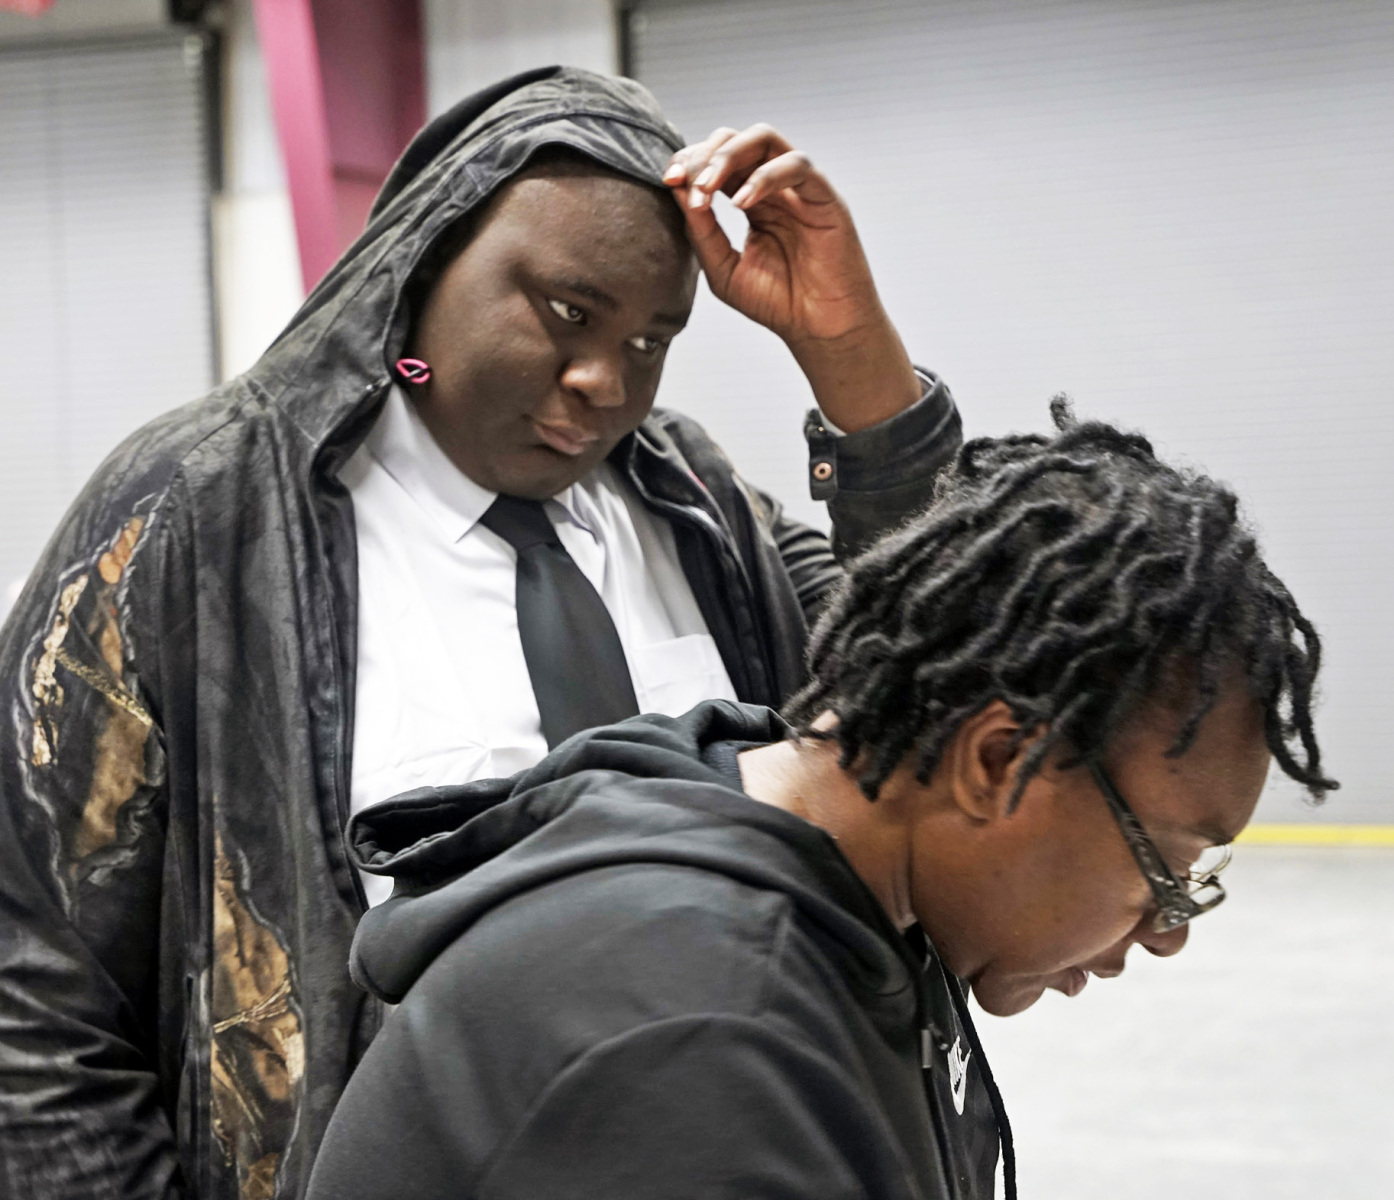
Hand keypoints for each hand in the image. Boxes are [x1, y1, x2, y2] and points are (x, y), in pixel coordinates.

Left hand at [664, 125, 918, 431]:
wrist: (819, 330)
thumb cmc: (777, 302)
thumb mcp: (723, 269)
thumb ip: (701, 231)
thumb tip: (677, 188)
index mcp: (750, 200)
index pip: (716, 160)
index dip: (690, 162)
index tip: (668, 180)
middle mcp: (774, 187)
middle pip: (736, 139)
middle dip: (704, 155)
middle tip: (685, 180)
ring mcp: (799, 189)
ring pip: (764, 139)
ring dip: (729, 156)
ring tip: (708, 188)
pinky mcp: (824, 197)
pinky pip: (796, 165)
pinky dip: (764, 177)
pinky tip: (742, 204)